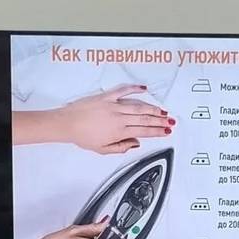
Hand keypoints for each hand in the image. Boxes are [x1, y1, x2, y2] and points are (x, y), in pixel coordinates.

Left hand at [13, 85, 173, 153]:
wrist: (67, 123)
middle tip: (170, 122)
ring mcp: (113, 106)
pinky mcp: (106, 97)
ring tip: (163, 111)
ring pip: (138, 106)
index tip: (166, 132)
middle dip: (160, 120)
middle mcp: (118, 118)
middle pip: (144, 119)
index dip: (157, 132)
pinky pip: (123, 90)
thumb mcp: (103, 149)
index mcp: (119, 132)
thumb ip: (122, 147)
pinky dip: (134, 88)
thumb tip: (135, 143)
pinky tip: (143, 88)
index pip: (144, 131)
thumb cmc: (82, 136)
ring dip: (152, 109)